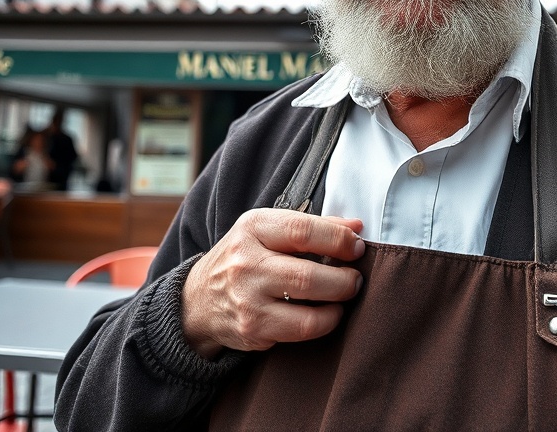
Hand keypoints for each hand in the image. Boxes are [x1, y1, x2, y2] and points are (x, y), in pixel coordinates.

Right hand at [181, 208, 364, 358]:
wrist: (199, 300)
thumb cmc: (244, 258)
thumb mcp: (268, 230)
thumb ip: (312, 226)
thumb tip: (356, 229)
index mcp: (253, 227)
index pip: (303, 230)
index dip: (338, 240)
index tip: (357, 247)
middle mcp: (246, 263)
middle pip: (308, 274)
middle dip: (344, 278)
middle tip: (356, 278)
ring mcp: (248, 299)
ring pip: (309, 309)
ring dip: (338, 302)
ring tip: (345, 294)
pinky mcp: (253, 329)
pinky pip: (302, 330)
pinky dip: (325, 322)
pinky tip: (328, 313)